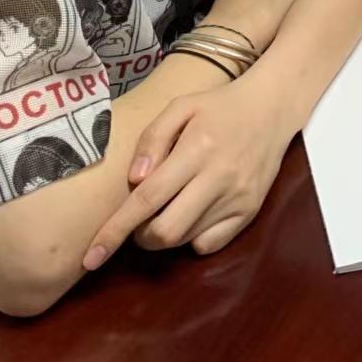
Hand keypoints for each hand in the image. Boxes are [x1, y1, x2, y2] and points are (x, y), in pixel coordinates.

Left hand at [81, 76, 290, 270]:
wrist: (271, 108)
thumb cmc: (217, 106)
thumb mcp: (180, 106)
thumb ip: (152, 138)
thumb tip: (134, 180)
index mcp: (196, 150)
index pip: (147, 199)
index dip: (115, 230)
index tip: (90, 256)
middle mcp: (219, 178)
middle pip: (166, 231)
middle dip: (139, 236)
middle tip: (139, 218)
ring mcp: (237, 199)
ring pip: (186, 240)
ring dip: (164, 235)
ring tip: (167, 208)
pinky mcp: (249, 212)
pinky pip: (210, 244)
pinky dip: (191, 239)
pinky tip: (192, 214)